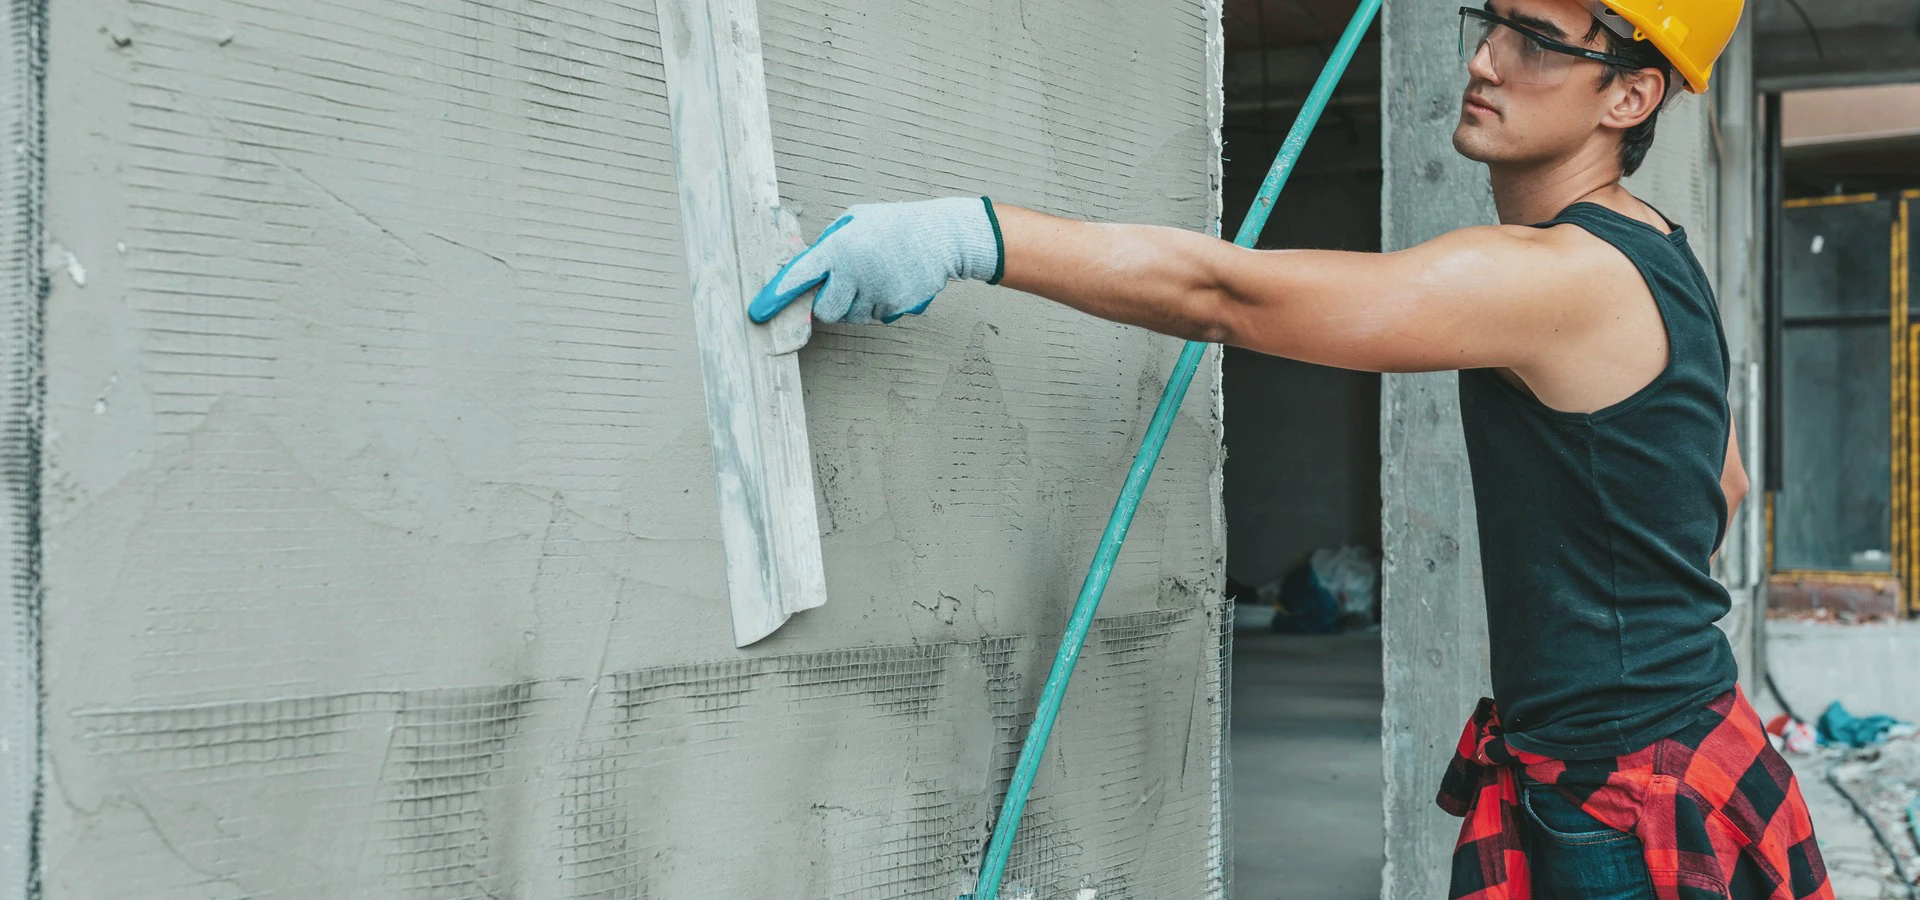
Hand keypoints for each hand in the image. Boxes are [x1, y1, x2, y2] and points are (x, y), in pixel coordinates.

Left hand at [748, 197, 1002, 324]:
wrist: (942, 235)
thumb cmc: (894, 225)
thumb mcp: (855, 221)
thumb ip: (829, 245)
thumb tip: (806, 272)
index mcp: (840, 246)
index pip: (800, 275)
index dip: (776, 296)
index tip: (758, 312)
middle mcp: (855, 271)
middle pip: (826, 311)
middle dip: (831, 303)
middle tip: (846, 284)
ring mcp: (876, 291)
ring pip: (852, 317)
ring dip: (858, 304)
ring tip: (877, 276)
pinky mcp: (896, 306)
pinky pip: (877, 317)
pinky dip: (880, 305)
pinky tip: (893, 282)